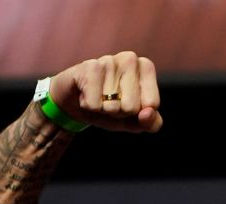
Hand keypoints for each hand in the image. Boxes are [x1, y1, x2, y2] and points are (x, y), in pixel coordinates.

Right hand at [48, 51, 162, 133]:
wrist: (73, 103)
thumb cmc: (109, 108)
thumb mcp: (134, 121)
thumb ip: (152, 123)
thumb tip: (148, 113)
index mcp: (146, 67)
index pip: (152, 104)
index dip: (136, 114)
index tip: (125, 103)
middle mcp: (130, 58)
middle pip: (132, 107)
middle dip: (118, 113)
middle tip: (108, 101)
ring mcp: (109, 59)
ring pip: (113, 107)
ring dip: (102, 110)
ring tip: (96, 97)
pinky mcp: (89, 66)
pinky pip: (95, 104)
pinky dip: (89, 107)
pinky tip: (84, 95)